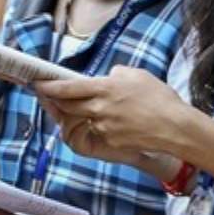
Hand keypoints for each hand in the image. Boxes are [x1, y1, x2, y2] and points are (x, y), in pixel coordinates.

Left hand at [33, 66, 193, 162]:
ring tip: (99, 109)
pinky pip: (99, 131)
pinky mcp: (110, 140)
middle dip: (57, 102)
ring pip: (83, 119)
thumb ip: (117, 74)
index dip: (49, 87)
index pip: (68, 88)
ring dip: (83, 115)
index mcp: (105, 88)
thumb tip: (107, 76)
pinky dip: (101, 126)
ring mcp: (103, 126)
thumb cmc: (160, 98)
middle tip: (52, 97)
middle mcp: (100, 108)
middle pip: (68, 106)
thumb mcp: (138, 75)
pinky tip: (118, 122)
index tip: (38, 85)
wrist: (176, 128)